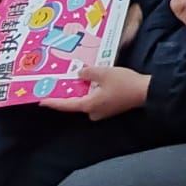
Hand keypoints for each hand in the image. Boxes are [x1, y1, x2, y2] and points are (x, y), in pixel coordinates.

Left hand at [35, 63, 151, 119]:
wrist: (145, 91)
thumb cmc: (124, 83)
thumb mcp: (105, 73)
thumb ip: (89, 73)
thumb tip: (80, 74)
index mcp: (89, 105)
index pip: (67, 105)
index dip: (54, 103)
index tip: (41, 101)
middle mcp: (93, 112)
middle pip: (77, 102)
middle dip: (71, 92)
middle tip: (61, 82)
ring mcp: (102, 112)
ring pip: (87, 100)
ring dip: (83, 91)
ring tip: (78, 77)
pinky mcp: (110, 108)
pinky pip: (95, 100)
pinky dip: (92, 91)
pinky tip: (94, 81)